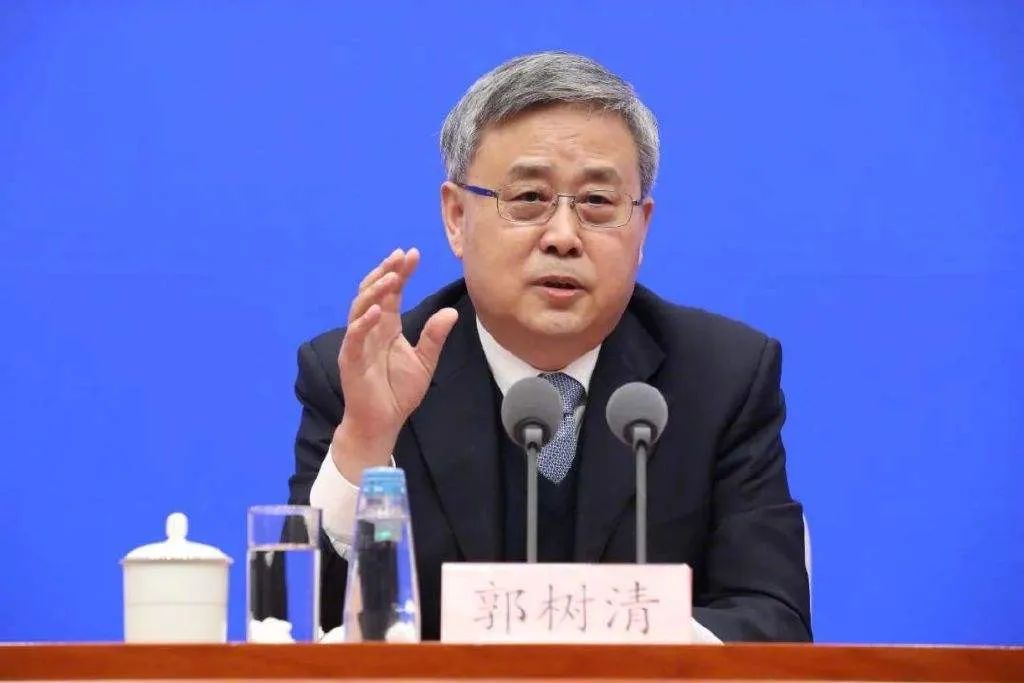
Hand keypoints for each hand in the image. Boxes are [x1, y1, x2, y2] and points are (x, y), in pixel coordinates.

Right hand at [330, 248, 457, 481]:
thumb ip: (435, 336)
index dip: (400, 273)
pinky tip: (379, 310)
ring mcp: (357, 343)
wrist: (383, 422)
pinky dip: (364, 323)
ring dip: (375, 291)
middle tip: (401, 256)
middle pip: (373, 293)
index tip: (413, 254)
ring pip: (360, 308)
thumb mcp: (424, 361)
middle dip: (386, 272)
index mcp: (386, 327)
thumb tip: (452, 312)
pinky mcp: (351, 360)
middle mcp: (370, 329)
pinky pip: (354, 337)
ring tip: (392, 277)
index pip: (391, 293)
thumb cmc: (399, 392)